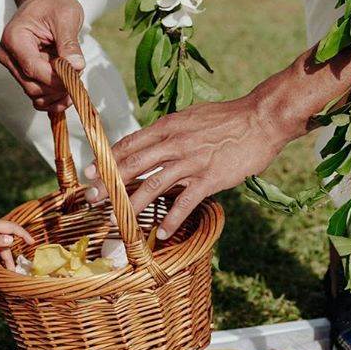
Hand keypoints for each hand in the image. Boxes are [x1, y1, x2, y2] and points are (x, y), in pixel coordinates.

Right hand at [0, 0, 84, 112]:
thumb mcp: (66, 17)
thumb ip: (69, 43)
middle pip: (33, 86)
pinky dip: (53, 98)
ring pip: (35, 94)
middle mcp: (9, 55)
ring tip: (75, 79)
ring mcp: (14, 67)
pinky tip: (67, 92)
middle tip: (79, 73)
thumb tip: (76, 67)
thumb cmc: (54, 5)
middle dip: (59, 86)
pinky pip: (37, 95)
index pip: (33, 68)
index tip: (77, 75)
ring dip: (58, 94)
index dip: (56, 78)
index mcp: (14, 38)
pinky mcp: (23, 75)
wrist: (43, 1)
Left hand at [83, 94, 290, 239]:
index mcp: (168, 126)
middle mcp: (175, 143)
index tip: (89, 172)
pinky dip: (171, 219)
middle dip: (109, 184)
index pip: (130, 144)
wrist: (261, 119)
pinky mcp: (210, 178)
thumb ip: (171, 130)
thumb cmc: (228, 118)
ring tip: (118, 222)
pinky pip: (185, 202)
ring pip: (153, 185)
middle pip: (133, 165)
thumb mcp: (192, 116)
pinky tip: (160, 233)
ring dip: (132, 205)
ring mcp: (192, 161)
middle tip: (92, 199)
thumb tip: (153, 140)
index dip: (107, 159)